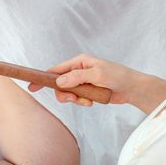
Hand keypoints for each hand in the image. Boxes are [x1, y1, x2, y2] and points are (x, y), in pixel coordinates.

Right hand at [29, 54, 148, 106]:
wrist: (132, 89)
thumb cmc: (118, 76)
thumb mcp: (97, 75)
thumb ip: (77, 77)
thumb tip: (59, 81)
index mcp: (79, 62)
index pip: (56, 69)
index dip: (44, 78)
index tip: (33, 86)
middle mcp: (79, 70)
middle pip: (60, 84)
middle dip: (64, 94)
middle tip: (73, 99)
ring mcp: (82, 82)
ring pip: (68, 93)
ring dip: (75, 99)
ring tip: (87, 101)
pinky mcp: (87, 92)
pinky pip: (77, 99)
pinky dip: (82, 102)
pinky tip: (92, 102)